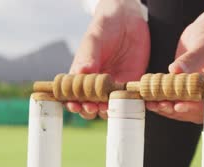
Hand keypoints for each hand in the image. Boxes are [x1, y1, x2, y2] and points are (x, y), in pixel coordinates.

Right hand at [65, 0, 149, 119]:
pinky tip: (125, 103)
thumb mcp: (94, 39)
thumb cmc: (105, 27)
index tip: (74, 105)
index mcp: (82, 75)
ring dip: (106, 110)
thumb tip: (80, 74)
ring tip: (106, 106)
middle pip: (90, 106)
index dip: (72, 103)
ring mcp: (114, 86)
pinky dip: (127, 105)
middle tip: (91, 107)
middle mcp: (96, 84)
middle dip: (89, 109)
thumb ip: (88, 57)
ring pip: (108, 107)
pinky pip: (128, 99)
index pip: (74, 95)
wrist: (128, 19)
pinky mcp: (130, 84)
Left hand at [147, 0, 203, 123]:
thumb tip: (175, 71)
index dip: (197, 109)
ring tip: (152, 104)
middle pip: (199, 112)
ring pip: (187, 111)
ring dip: (169, 109)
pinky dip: (166, 103)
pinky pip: (180, 103)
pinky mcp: (192, 95)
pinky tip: (151, 101)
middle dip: (178, 110)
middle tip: (159, 105)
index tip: (179, 106)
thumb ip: (192, 59)